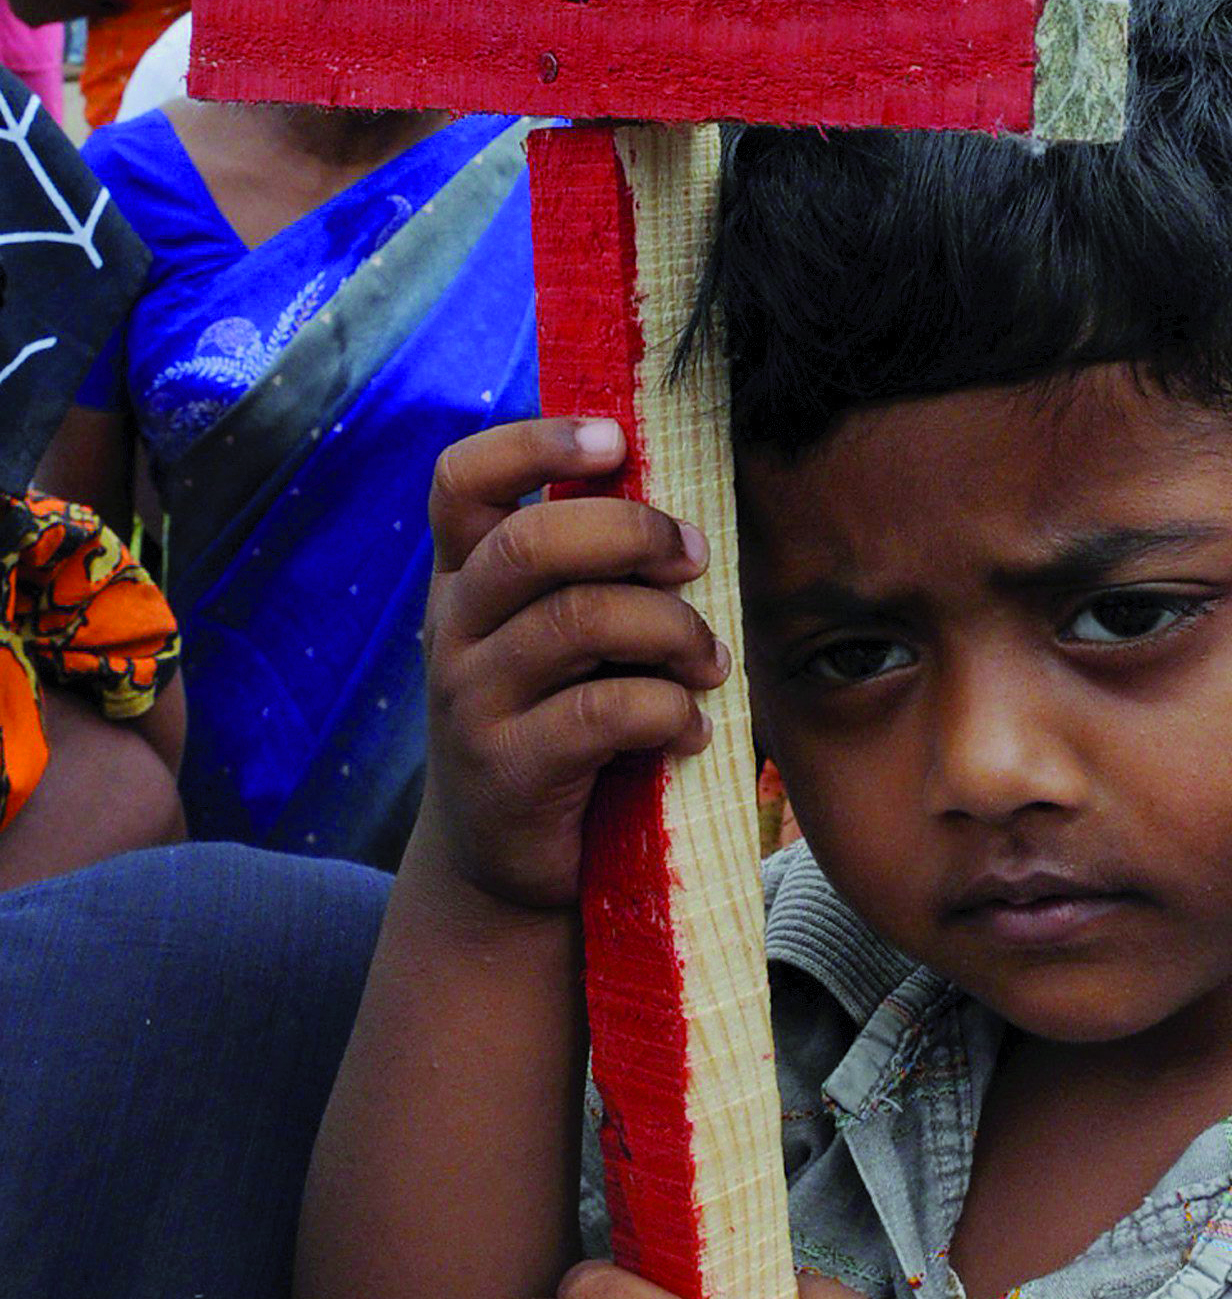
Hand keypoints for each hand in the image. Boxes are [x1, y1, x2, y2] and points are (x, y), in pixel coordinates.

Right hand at [420, 417, 727, 910]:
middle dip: (633, 532)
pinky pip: (602, 712)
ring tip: (712, 660)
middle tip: (698, 555)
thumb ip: (590, 570)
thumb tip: (686, 499)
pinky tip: (694, 728)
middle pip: (530, 542)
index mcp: (465, 575)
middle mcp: (452, 627)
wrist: (505, 859)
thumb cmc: (558, 718)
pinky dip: (669, 710)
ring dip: (671, 629)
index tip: (616, 439)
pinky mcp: (506, 770)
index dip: (535, 442)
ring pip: (577, 621)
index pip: (463, 480)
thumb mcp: (559, 635)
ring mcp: (470, 700)